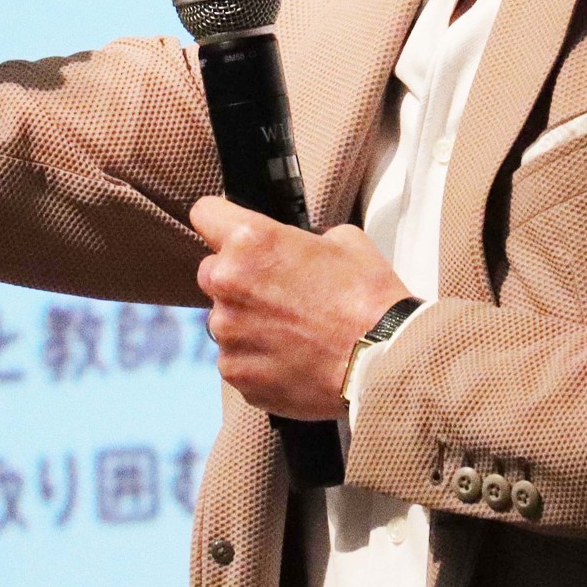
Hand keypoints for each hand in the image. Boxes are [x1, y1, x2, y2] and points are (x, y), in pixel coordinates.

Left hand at [191, 195, 410, 419]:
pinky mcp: (236, 372)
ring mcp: (229, 332)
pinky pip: (235, 358)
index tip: (228, 232)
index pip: (205, 213)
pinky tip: (290, 358)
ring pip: (224, 319)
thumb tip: (293, 249)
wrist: (381, 360)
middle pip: (211, 272)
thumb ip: (302, 238)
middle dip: (237, 279)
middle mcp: (229, 284)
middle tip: (276, 292)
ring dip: (247, 322)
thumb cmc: (367, 298)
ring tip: (291, 332)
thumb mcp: (342, 240)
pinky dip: (256, 358)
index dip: (220, 222)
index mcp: (250, 242)